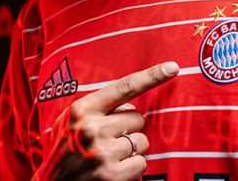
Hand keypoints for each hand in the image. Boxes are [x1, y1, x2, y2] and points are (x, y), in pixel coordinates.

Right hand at [35, 61, 178, 179]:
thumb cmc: (64, 151)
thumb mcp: (71, 121)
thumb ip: (98, 108)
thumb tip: (132, 105)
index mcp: (82, 110)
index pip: (123, 88)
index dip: (151, 76)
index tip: (172, 67)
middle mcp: (92, 128)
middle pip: (138, 118)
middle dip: (129, 129)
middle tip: (109, 141)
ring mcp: (103, 153)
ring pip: (142, 141)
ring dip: (131, 150)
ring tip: (108, 157)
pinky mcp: (112, 175)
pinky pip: (141, 163)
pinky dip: (132, 168)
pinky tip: (113, 170)